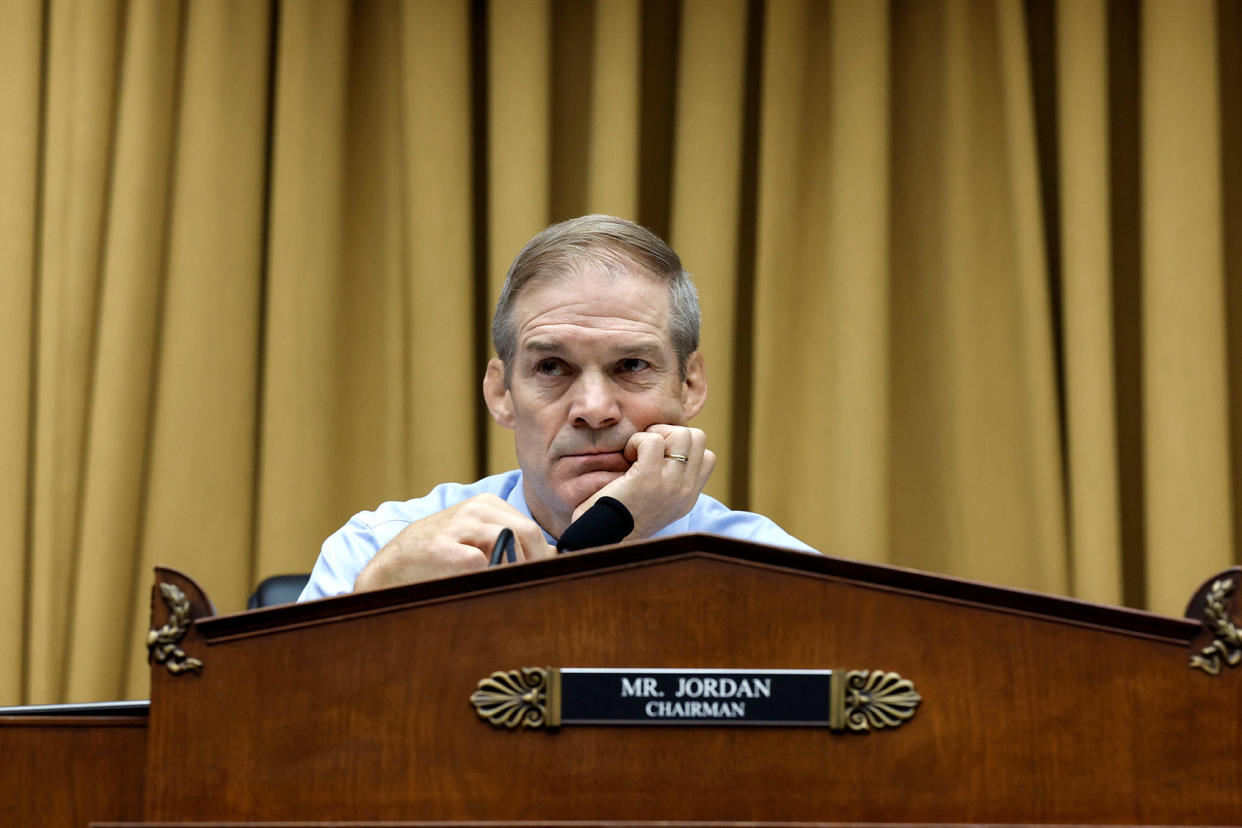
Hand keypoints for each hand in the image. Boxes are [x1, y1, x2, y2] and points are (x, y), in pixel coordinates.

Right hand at [353, 494, 554, 591]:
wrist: (395, 563)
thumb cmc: (441, 553)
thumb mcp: (477, 537)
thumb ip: (512, 541)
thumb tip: (554, 555)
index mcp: (487, 504)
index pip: (532, 529)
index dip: (542, 556)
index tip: (544, 577)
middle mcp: (475, 509)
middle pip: (526, 533)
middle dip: (535, 563)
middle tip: (534, 587)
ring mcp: (458, 526)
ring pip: (508, 544)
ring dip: (514, 570)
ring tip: (510, 589)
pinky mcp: (443, 548)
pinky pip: (481, 563)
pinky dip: (488, 578)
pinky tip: (482, 588)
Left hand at [571, 424, 714, 539]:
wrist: (604, 540)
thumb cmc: (620, 519)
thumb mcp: (657, 504)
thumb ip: (670, 482)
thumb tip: (668, 448)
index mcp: (688, 497)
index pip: (708, 456)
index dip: (683, 447)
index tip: (660, 456)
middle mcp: (685, 491)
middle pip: (698, 438)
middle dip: (671, 434)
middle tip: (648, 449)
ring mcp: (670, 484)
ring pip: (682, 434)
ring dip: (655, 435)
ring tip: (638, 452)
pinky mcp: (649, 477)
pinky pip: (652, 440)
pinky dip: (636, 441)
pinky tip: (626, 457)